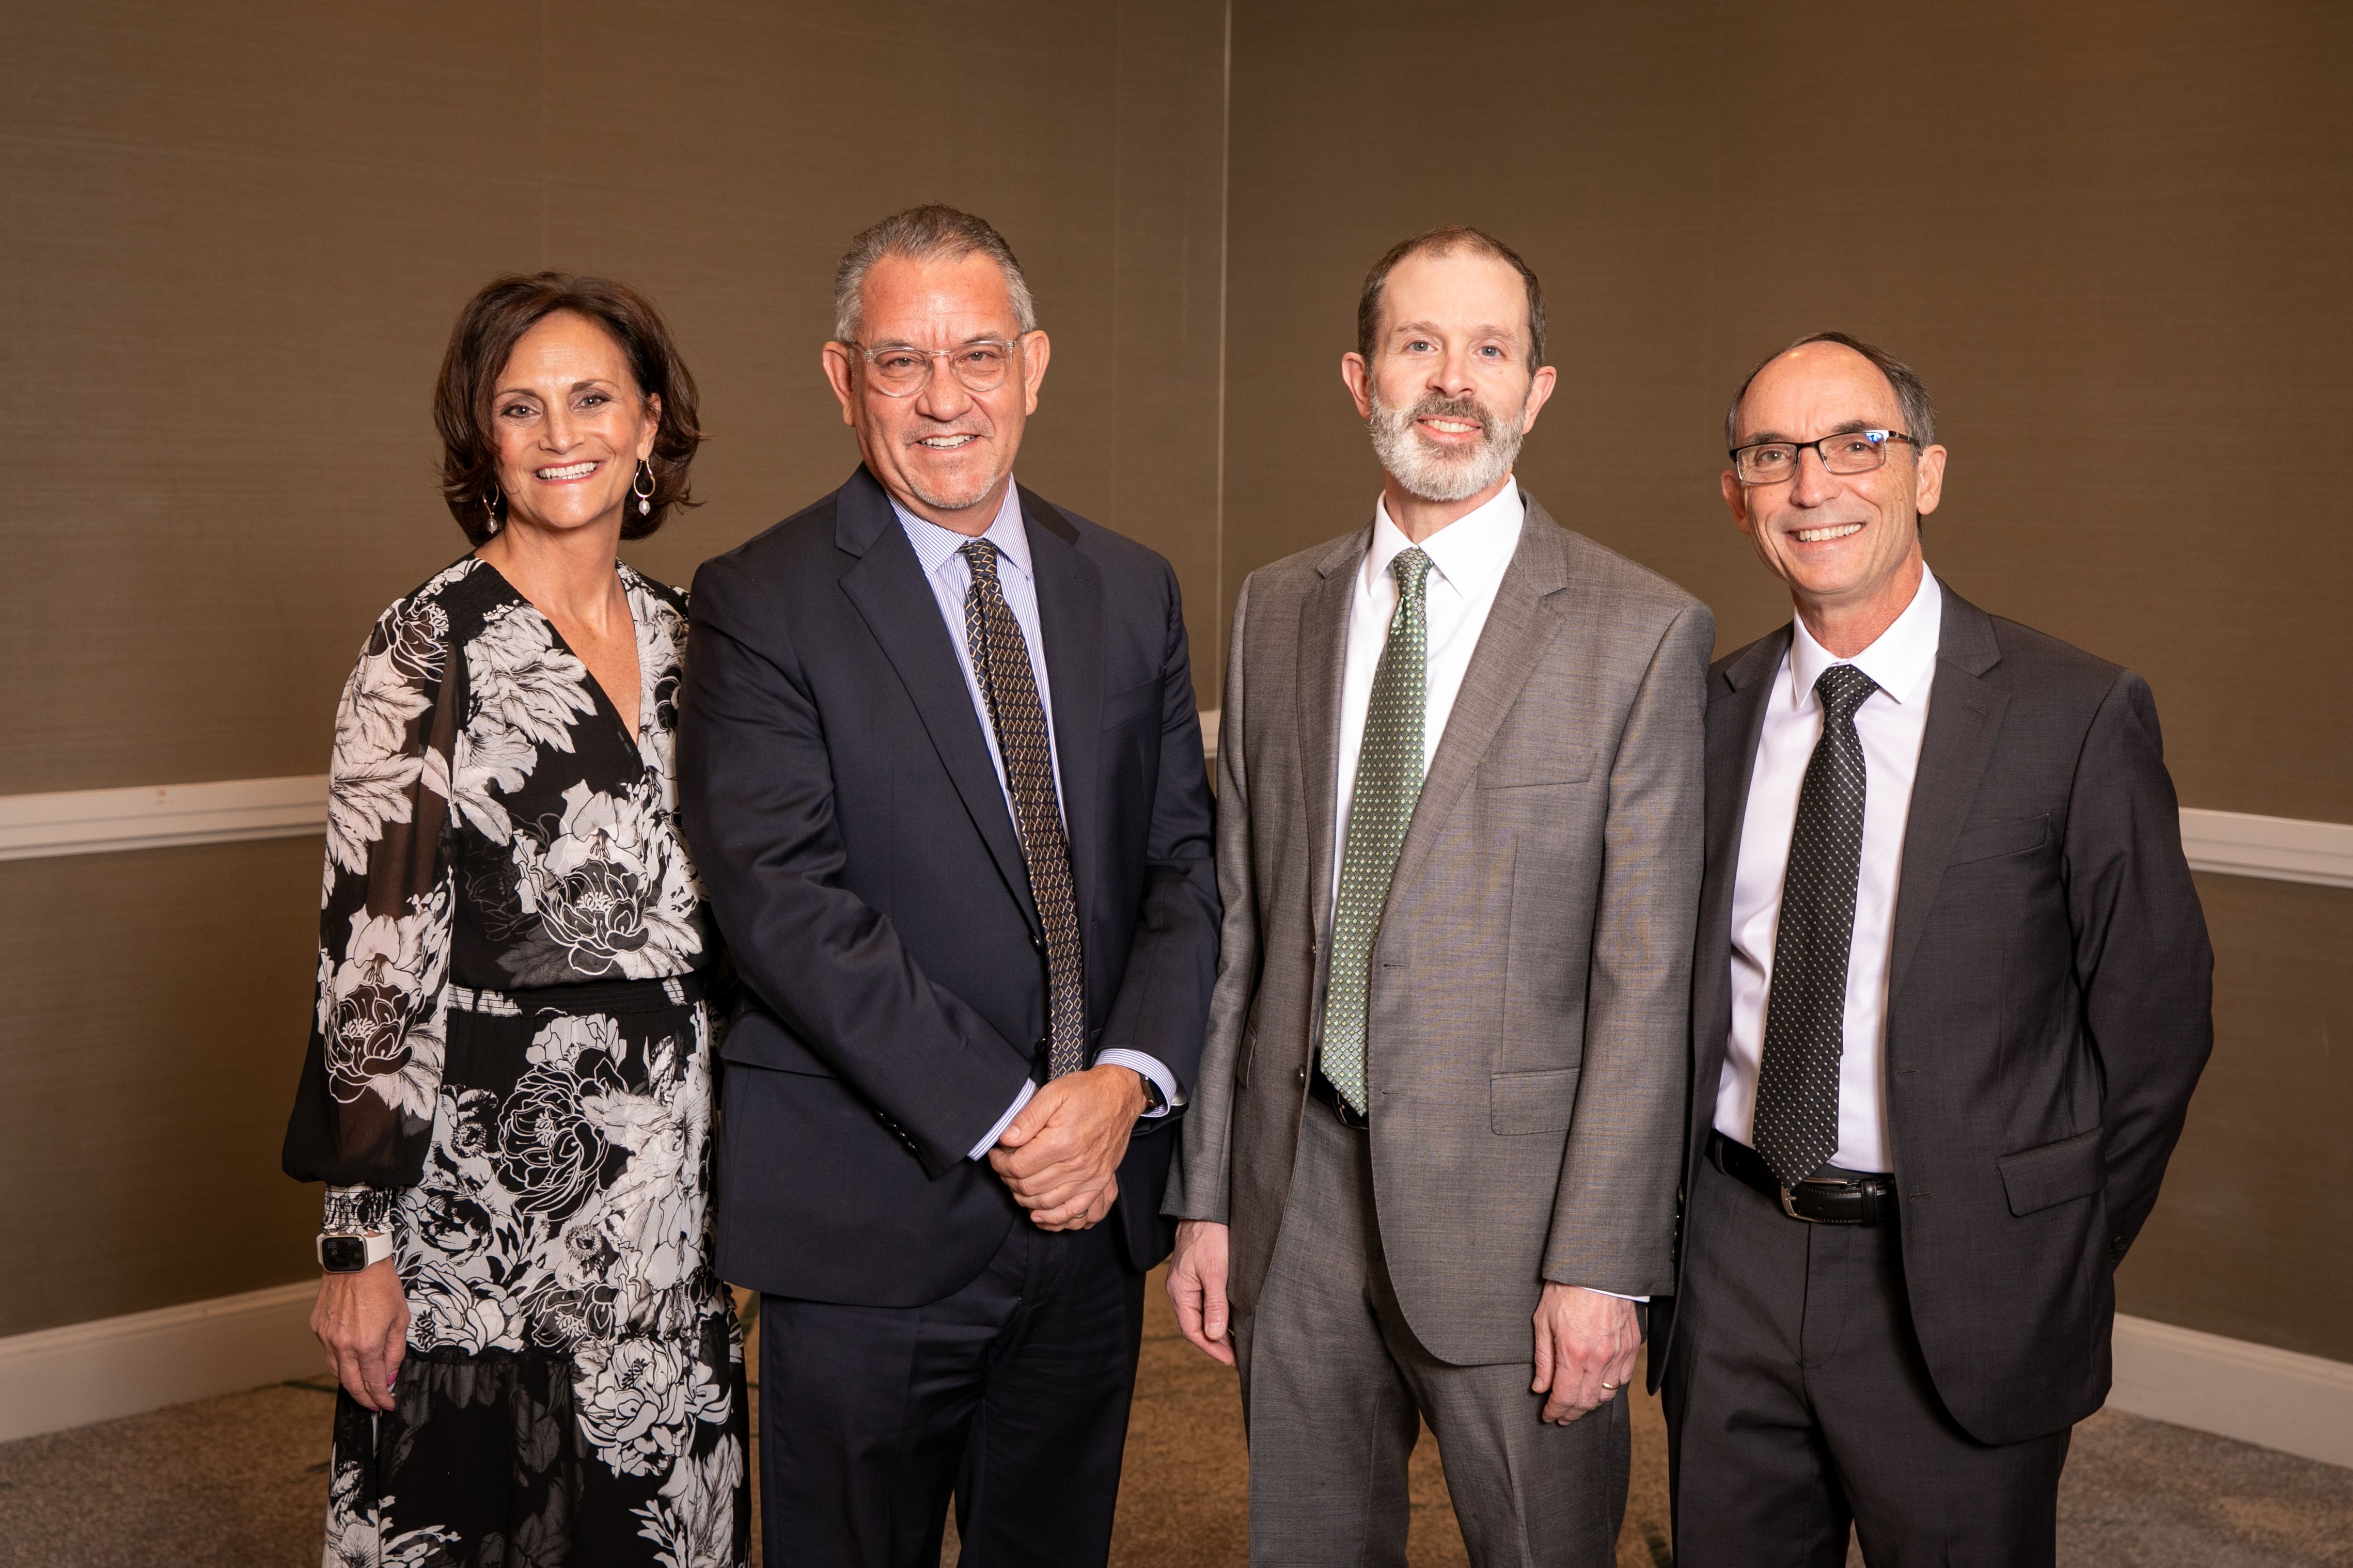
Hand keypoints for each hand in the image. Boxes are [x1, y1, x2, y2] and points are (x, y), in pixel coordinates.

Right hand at [312, 1257, 408, 1411]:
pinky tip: (349, 1359)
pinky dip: (339, 1360)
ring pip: (336, 1370)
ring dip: (350, 1382)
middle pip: (351, 1384)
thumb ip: (395, 1351)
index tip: (387, 1404)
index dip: (381, 1397)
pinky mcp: (317, 1327)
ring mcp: (326, 1337)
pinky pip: (328, 1352)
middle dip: (364, 1398)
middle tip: (373, 1405)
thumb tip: (389, 1375)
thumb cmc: (382, 1284)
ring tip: (362, 1386)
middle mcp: (343, 1345)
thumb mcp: (400, 1319)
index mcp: (367, 1345)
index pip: (373, 1382)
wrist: (356, 1259)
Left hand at [988, 1064, 1144, 1229]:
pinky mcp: (1098, 1183)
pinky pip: (1074, 1212)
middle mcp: (1076, 1165)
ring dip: (1024, 1198)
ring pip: (1045, 1203)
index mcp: (1061, 1142)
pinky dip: (1053, 1218)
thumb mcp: (1053, 1093)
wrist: (1120, 1097)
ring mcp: (1089, 1178)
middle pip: (1028, 1188)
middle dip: (1008, 1179)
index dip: (1000, 1163)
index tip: (996, 1155)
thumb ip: (1027, 1117)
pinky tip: (1039, 1214)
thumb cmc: (1086, 1093)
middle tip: (1004, 1167)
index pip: (1018, 1167)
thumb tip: (1005, 1139)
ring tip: (1017, 1183)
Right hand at [1167, 1219, 1235, 1365]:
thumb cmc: (1210, 1236)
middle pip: (1196, 1326)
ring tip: (1238, 1344)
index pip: (1192, 1331)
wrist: (1207, 1208)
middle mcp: (1181, 1290)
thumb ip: (1215, 1304)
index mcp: (1180, 1292)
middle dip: (1216, 1344)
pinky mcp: (1198, 1275)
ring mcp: (1188, 1283)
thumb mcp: (1216, 1272)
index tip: (1231, 1361)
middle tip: (1238, 1357)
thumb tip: (1215, 1335)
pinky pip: (1206, 1303)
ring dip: (1218, 1331)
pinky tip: (1233, 1320)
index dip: (1212, 1348)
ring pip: (1202, 1315)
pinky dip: (1219, 1315)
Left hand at [1531, 1283, 1637, 1424]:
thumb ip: (1543, 1359)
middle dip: (1572, 1413)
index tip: (1548, 1416)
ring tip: (1579, 1405)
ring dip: (1591, 1404)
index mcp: (1573, 1353)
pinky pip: (1624, 1378)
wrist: (1597, 1267)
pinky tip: (1600, 1387)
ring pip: (1607, 1393)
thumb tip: (1540, 1387)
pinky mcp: (1632, 1346)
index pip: (1565, 1397)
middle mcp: (1599, 1358)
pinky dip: (1611, 1388)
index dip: (1555, 1411)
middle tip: (1562, 1416)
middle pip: (1587, 1402)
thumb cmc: (1566, 1289)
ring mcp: (1618, 1353)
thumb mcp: (1543, 1321)